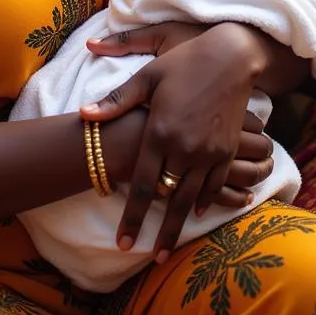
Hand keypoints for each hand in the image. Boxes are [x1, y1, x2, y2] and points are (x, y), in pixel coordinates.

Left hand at [81, 24, 266, 260]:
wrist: (231, 56)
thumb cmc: (185, 61)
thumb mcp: (148, 76)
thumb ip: (116, 101)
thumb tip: (83, 115)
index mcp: (160, 131)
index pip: (142, 185)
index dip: (132, 217)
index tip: (123, 243)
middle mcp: (185, 148)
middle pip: (168, 201)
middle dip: (159, 233)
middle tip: (151, 258)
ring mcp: (209, 151)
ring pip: (192, 199)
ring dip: (180, 225)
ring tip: (169, 249)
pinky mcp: (227, 149)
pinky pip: (216, 185)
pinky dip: (206, 202)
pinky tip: (196, 213)